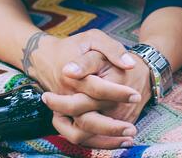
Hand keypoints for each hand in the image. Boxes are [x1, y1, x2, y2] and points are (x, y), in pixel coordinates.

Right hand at [25, 29, 142, 147]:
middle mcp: (65, 95)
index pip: (96, 88)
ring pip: (80, 133)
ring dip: (104, 140)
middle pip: (86, 118)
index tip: (135, 95)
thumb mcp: (94, 38)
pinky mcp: (62, 117)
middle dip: (111, 126)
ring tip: (128, 138)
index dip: (118, 93)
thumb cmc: (75, 46)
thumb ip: (112, 49)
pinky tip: (116, 142)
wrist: (45, 57)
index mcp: (72, 75)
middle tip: (133, 128)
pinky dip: (95, 142)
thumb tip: (129, 64)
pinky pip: (76, 136)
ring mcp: (61, 109)